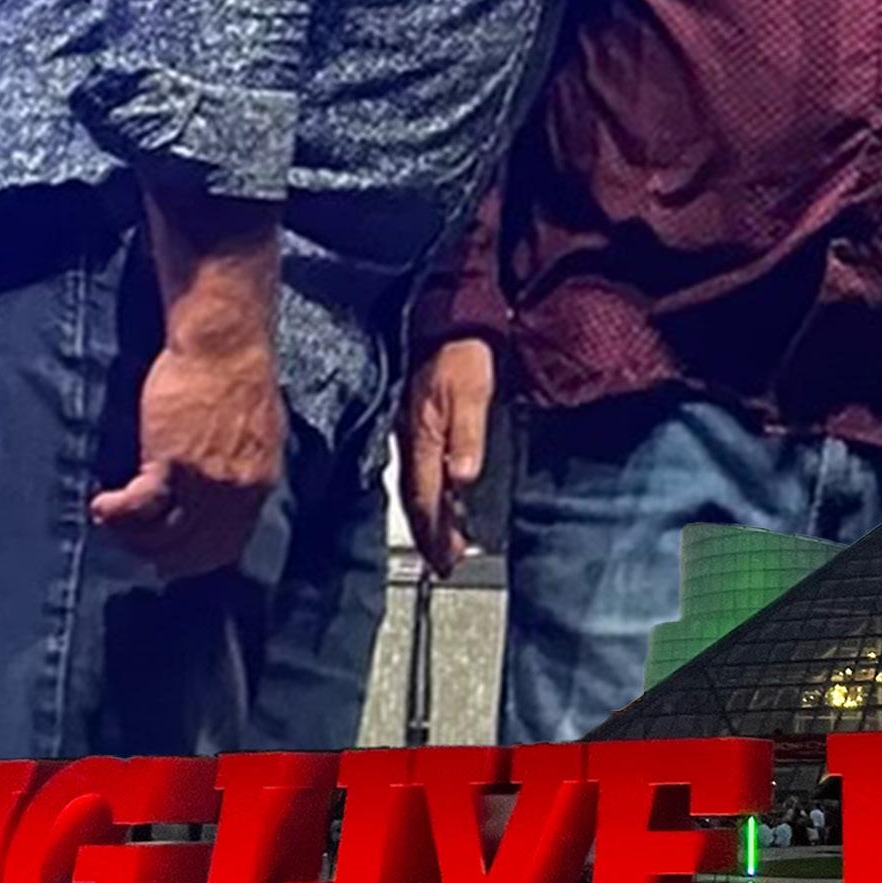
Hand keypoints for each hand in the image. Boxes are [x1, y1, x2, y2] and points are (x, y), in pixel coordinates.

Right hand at [91, 340, 283, 577]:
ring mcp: (206, 481)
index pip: (227, 545)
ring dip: (131, 537)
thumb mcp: (259, 431)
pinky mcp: (173, 462)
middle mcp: (237, 491)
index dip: (193, 559)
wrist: (224, 343)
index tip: (167, 556)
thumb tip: (230, 491)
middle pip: (194, 549)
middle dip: (158, 556)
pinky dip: (116, 512)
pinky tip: (101, 505)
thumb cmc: (236, 375)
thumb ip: (245, 466)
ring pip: (164, 534)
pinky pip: (140, 506)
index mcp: (260, 483)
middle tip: (132, 547)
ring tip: (110, 523)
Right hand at [398, 337, 495, 576]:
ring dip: (428, 517)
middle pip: (416, 500)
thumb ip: (466, 436)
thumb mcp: (471, 393)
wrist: (448, 318)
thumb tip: (463, 478)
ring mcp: (409, 433)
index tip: (445, 561)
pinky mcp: (414, 423)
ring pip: (415, 487)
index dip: (435, 533)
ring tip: (442, 542)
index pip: (425, 499)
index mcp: (422, 439)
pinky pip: (416, 469)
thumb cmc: (462, 352)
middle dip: (429, 536)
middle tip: (443, 564)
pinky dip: (426, 492)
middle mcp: (410, 441)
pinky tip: (436, 497)